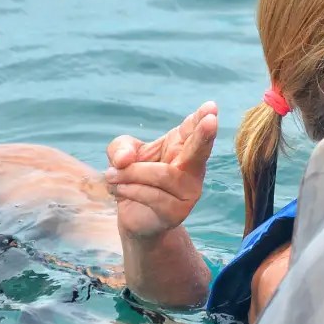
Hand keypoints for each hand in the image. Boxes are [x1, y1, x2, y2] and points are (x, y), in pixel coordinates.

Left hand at [106, 101, 217, 242]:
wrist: (133, 216)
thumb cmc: (134, 178)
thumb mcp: (122, 155)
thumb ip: (120, 148)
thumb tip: (124, 159)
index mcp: (180, 147)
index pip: (193, 130)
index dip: (202, 119)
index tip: (211, 107)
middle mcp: (192, 169)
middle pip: (199, 151)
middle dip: (204, 136)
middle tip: (211, 120)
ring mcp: (188, 192)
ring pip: (163, 175)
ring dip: (131, 173)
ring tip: (112, 174)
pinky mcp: (177, 212)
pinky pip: (153, 196)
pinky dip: (129, 190)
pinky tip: (118, 189)